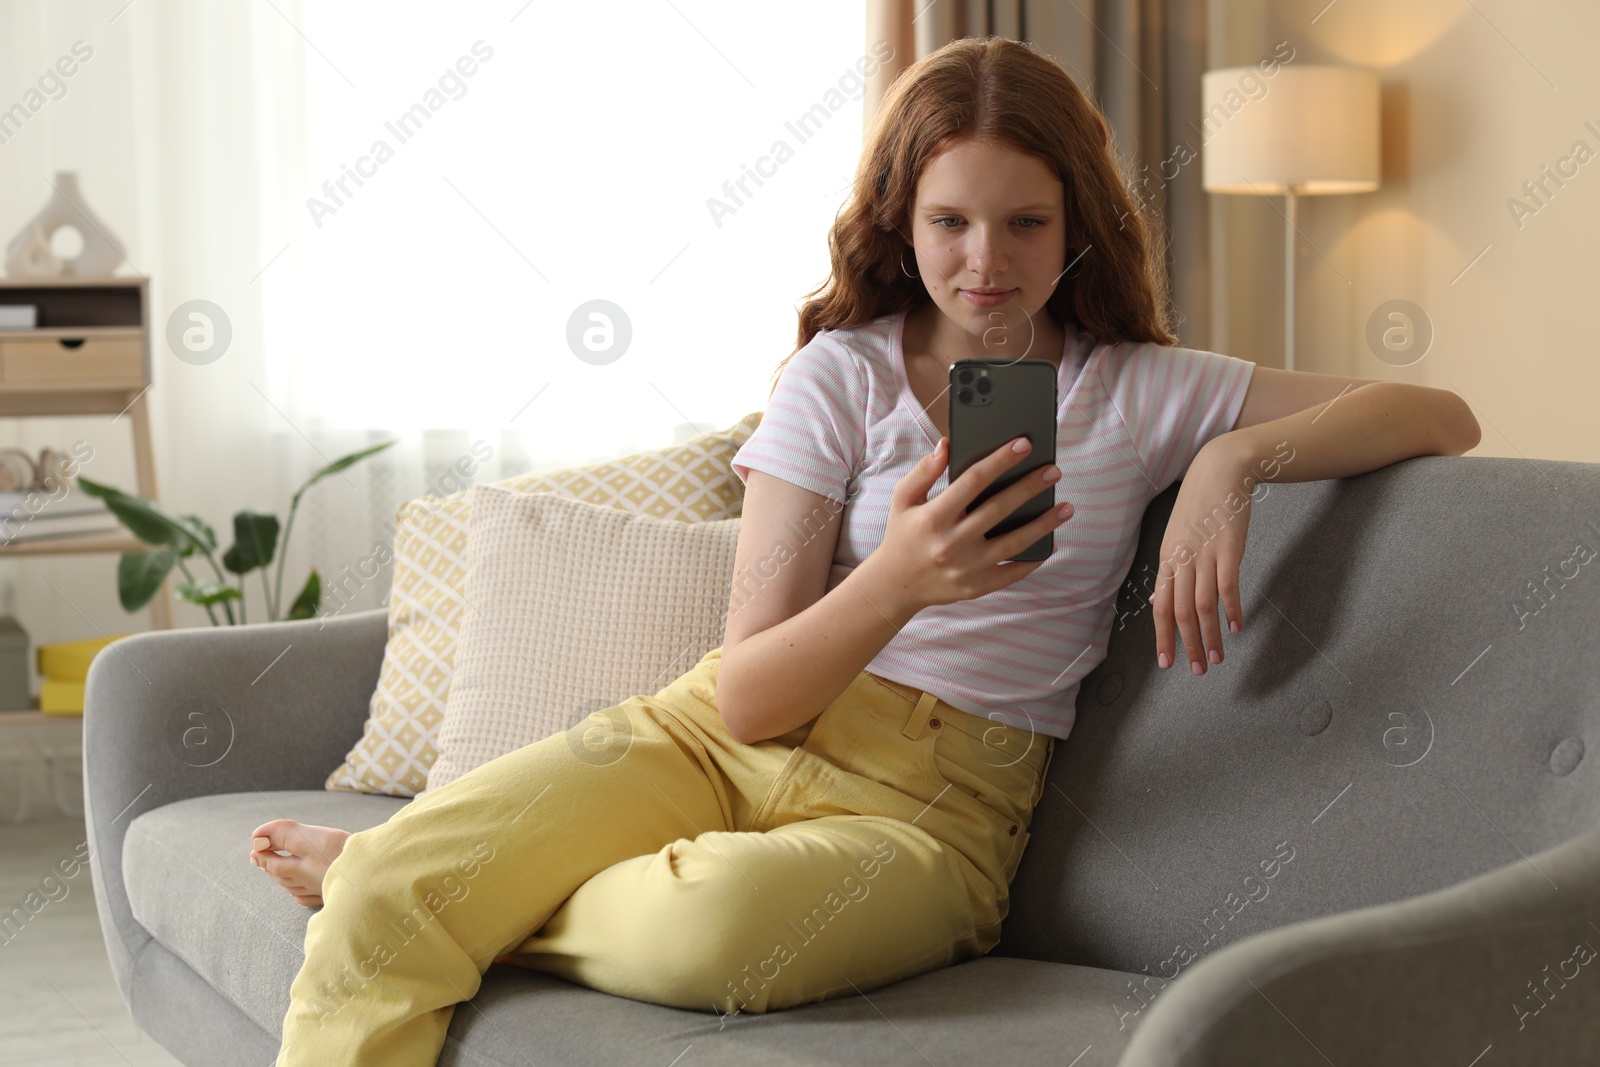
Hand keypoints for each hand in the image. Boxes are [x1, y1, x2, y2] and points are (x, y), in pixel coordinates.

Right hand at [863, 435, 1073, 613]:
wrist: (895, 585)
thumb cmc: (903, 535)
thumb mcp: (903, 499)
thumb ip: (924, 471)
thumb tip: (947, 444)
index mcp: (934, 517)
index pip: (973, 481)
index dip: (1000, 460)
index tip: (1024, 444)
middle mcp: (951, 542)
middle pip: (1000, 508)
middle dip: (1030, 487)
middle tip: (1053, 471)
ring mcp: (967, 567)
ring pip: (1015, 542)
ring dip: (1044, 523)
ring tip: (1066, 507)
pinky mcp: (977, 586)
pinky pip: (1013, 573)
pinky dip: (1033, 559)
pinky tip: (1050, 543)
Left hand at [1152, 447, 1250, 674]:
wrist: (1219, 471)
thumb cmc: (1198, 507)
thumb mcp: (1174, 539)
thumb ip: (1168, 573)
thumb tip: (1155, 601)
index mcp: (1167, 560)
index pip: (1160, 607)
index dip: (1162, 636)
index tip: (1166, 663)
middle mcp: (1181, 560)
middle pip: (1180, 612)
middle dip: (1187, 645)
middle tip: (1197, 670)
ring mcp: (1205, 554)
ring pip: (1202, 604)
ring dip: (1210, 635)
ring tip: (1218, 657)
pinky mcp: (1229, 548)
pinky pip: (1227, 585)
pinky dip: (1231, 609)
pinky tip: (1236, 626)